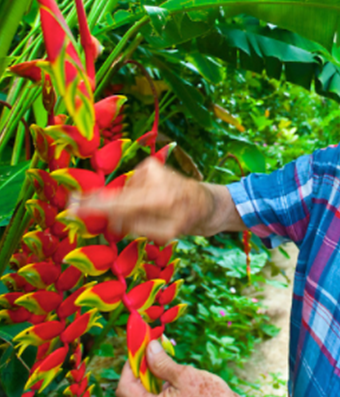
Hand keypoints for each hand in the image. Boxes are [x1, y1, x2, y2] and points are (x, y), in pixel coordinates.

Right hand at [70, 157, 206, 243]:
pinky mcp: (151, 164)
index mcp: (161, 200)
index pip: (119, 204)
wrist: (210, 203)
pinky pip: (132, 185)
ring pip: (126, 193)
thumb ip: (137, 226)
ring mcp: (154, 169)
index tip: (71, 207)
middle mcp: (156, 180)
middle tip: (104, 217)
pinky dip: (137, 194)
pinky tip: (153, 199)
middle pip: (119, 197)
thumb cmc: (190, 221)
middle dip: (111, 211)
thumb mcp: (166, 233)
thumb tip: (112, 219)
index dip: (93, 206)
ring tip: (154, 211)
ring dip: (132, 206)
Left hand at [116, 340, 250, 396]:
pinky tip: (166, 369)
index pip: (125, 387)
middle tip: (149, 347)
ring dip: (147, 373)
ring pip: (141, 393)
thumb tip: (148, 348)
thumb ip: (162, 363)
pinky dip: (156, 382)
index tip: (139, 347)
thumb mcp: (185, 376)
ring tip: (159, 354)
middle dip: (138, 367)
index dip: (129, 365)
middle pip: (131, 391)